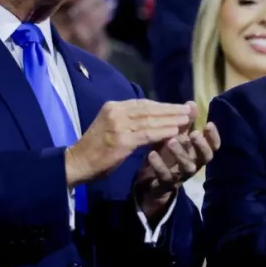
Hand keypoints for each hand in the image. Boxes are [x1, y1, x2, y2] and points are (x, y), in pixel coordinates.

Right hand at [65, 100, 192, 186]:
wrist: (77, 163)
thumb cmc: (95, 149)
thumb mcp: (111, 127)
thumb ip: (128, 121)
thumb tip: (153, 117)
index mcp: (113, 107)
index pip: (143, 103)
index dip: (163, 105)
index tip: (179, 107)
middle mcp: (115, 112)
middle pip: (149, 108)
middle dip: (171, 109)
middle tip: (189, 109)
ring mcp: (118, 125)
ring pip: (150, 120)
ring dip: (171, 119)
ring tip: (187, 119)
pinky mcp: (121, 140)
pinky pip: (147, 134)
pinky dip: (162, 132)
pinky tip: (175, 132)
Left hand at [134, 108, 220, 220]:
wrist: (150, 182)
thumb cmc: (167, 155)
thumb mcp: (175, 137)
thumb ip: (184, 123)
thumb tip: (192, 103)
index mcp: (198, 152)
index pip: (213, 146)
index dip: (213, 136)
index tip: (209, 124)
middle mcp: (194, 164)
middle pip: (205, 157)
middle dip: (201, 145)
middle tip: (193, 134)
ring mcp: (181, 175)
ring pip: (187, 167)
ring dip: (180, 153)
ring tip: (171, 141)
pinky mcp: (166, 183)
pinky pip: (165, 176)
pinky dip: (159, 165)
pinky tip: (152, 154)